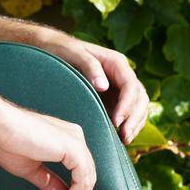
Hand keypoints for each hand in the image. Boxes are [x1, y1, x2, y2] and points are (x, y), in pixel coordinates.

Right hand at [0, 99, 96, 189]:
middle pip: (86, 178)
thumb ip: (49, 181)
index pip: (78, 172)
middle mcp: (74, 138)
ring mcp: (76, 142)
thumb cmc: (7, 140)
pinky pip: (82, 180)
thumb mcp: (32, 168)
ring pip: (86, 181)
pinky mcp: (74, 149)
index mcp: (66, 139)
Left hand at [32, 30, 150, 145]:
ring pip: (138, 107)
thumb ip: (89, 66)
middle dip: (134, 118)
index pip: (131, 86)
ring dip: (135, 124)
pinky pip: (127, 112)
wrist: (50, 50)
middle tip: (124, 136)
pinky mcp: (111, 98)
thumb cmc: (60, 50)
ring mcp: (118, 87)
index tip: (116, 121)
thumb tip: (103, 86)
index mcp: (116, 63)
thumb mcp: (72, 54)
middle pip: (140, 98)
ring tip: (124, 140)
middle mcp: (121, 75)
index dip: (127, 105)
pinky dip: (128, 124)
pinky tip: (120, 138)